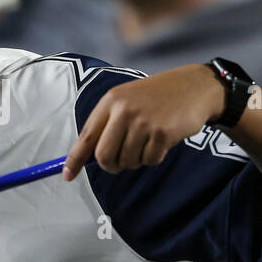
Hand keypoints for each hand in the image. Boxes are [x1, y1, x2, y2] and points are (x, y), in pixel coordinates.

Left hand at [62, 65, 224, 180]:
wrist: (193, 86)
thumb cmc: (156, 97)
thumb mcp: (127, 100)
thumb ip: (108, 124)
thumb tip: (89, 157)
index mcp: (110, 101)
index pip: (86, 136)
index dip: (75, 159)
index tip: (67, 175)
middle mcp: (123, 111)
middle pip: (104, 156)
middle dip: (111, 166)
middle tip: (121, 162)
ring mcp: (143, 122)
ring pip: (128, 161)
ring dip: (137, 159)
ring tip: (148, 141)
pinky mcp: (162, 133)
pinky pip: (150, 161)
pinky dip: (154, 157)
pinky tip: (162, 140)